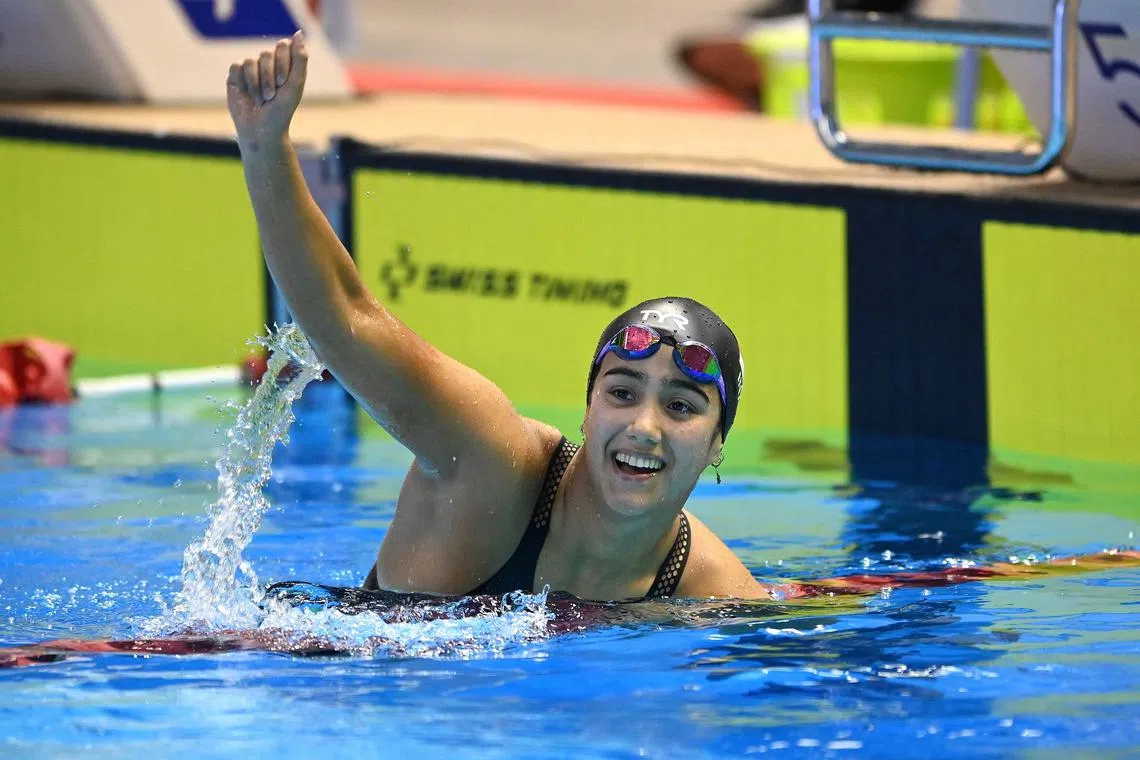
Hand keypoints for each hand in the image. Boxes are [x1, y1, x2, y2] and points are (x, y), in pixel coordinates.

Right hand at [226, 30, 307, 147]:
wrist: (261, 129)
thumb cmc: (282, 110)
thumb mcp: (295, 84)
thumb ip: (300, 58)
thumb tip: (299, 33)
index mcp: (285, 64)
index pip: (282, 46)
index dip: (282, 63)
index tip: (283, 83)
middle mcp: (267, 64)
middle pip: (265, 54)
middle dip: (270, 77)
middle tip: (272, 96)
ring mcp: (250, 69)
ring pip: (251, 61)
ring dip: (257, 84)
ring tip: (261, 100)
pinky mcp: (235, 76)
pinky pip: (237, 66)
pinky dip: (244, 83)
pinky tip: (247, 95)